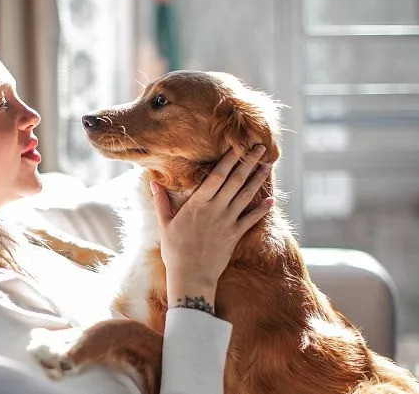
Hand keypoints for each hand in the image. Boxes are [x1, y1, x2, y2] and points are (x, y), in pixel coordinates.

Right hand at [150, 145, 274, 306]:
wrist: (191, 277)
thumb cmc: (174, 251)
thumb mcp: (164, 224)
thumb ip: (161, 202)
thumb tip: (152, 182)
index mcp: (197, 204)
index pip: (216, 176)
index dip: (228, 160)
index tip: (237, 147)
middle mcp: (215, 209)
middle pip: (235, 181)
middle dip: (248, 163)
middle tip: (259, 148)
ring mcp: (227, 222)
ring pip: (245, 196)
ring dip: (257, 180)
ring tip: (267, 165)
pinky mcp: (235, 235)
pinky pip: (251, 219)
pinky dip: (262, 209)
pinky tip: (271, 200)